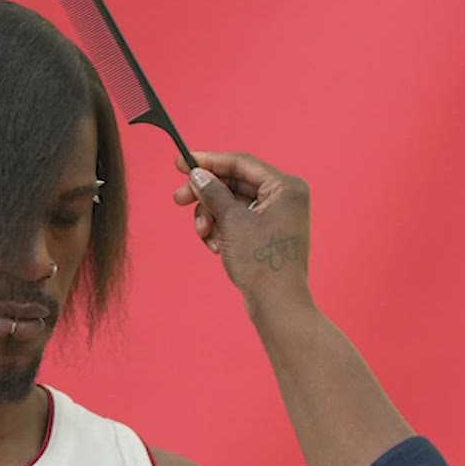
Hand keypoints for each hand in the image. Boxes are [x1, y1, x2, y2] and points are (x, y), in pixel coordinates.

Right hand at [173, 152, 311, 307]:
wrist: (277, 304)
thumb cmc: (261, 263)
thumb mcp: (231, 221)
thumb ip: (213, 193)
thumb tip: (198, 174)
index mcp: (285, 187)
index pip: (241, 163)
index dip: (209, 161)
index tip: (181, 163)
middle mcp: (285, 198)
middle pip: (235, 184)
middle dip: (206, 196)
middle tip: (179, 200)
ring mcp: (277, 218)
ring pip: (232, 205)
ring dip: (212, 217)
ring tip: (205, 235)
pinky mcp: (267, 235)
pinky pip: (238, 222)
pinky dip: (222, 230)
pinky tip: (216, 247)